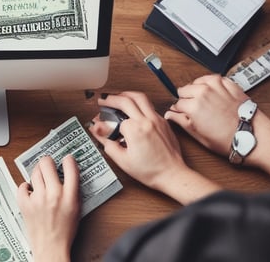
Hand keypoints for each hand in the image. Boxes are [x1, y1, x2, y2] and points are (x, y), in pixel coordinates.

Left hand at [17, 155, 79, 261]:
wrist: (51, 248)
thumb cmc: (65, 231)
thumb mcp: (76, 209)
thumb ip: (73, 190)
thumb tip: (67, 173)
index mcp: (70, 196)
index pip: (70, 168)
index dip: (68, 160)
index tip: (66, 159)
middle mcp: (54, 195)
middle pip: (47, 164)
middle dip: (48, 161)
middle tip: (48, 164)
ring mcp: (38, 199)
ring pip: (35, 172)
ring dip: (37, 172)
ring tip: (40, 177)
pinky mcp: (25, 204)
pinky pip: (22, 186)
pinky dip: (25, 186)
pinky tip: (30, 189)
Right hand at [89, 92, 220, 203]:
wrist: (172, 175)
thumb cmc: (151, 171)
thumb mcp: (122, 160)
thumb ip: (107, 142)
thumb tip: (97, 130)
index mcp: (136, 130)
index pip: (115, 119)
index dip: (105, 122)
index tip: (100, 124)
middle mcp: (147, 121)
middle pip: (126, 99)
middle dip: (111, 98)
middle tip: (104, 101)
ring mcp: (157, 119)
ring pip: (140, 97)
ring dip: (126, 94)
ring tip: (117, 97)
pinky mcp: (164, 122)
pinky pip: (150, 105)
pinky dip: (139, 103)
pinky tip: (134, 108)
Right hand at [164, 74, 247, 156]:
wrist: (251, 135)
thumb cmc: (227, 138)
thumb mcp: (198, 135)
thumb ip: (181, 121)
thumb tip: (170, 115)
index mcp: (193, 106)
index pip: (176, 103)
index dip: (179, 110)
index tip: (183, 114)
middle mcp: (203, 93)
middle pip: (183, 90)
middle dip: (186, 98)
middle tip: (195, 109)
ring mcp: (217, 86)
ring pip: (197, 82)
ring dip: (197, 89)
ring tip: (204, 100)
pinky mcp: (228, 84)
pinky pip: (213, 78)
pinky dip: (210, 83)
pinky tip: (213, 93)